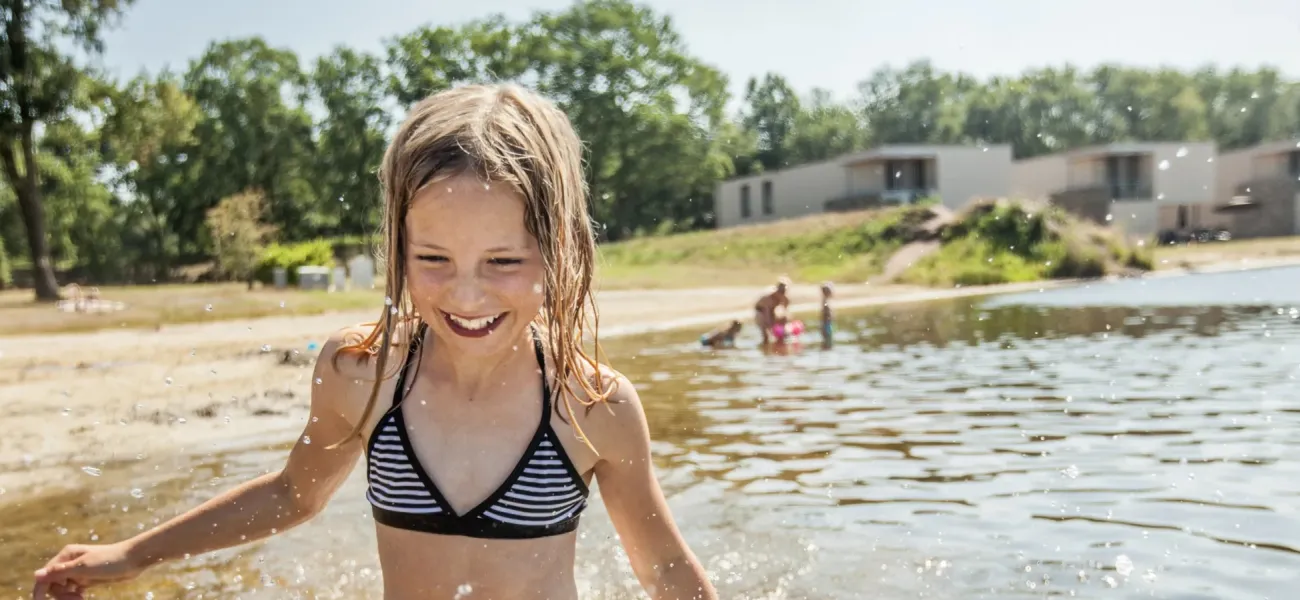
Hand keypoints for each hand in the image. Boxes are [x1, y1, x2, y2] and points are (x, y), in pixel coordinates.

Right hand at [31, 542, 145, 599]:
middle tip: (77, 599)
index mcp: (66, 555)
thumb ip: (60, 572)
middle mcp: (69, 562)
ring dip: (68, 597)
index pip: (45, 575)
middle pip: (54, 584)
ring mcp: (78, 571)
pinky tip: (82, 598)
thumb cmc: (110, 560)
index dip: (40, 590)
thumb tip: (36, 575)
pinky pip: (73, 591)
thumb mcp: (83, 568)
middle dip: (61, 595)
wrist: (134, 560)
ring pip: (63, 589)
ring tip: (81, 599)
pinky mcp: (87, 579)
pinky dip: (74, 597)